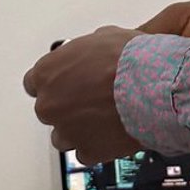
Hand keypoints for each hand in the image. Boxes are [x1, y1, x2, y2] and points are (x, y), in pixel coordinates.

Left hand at [23, 26, 138, 159]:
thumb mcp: (103, 37)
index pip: (34, 82)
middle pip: (49, 110)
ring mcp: (67, 131)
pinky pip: (86, 153)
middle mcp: (50, 105)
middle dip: (66, 107)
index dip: (53, 83)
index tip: (63, 85)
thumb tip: (91, 53)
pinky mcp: (88, 151)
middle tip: (90, 101)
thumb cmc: (131, 60)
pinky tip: (112, 133)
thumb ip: (85, 51)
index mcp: (47, 73)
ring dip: (78, 129)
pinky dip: (97, 146)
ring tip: (102, 120)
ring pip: (63, 136)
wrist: (155, 87)